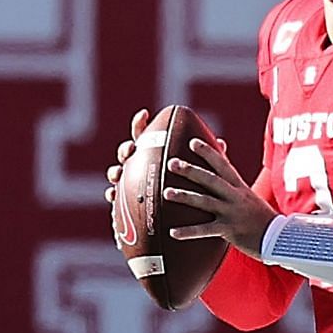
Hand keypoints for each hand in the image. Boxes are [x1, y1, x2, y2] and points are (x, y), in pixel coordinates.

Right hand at [103, 108, 227, 205]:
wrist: (184, 219)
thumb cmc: (192, 191)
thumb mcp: (203, 175)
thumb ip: (207, 160)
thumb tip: (220, 143)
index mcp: (154, 156)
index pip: (145, 137)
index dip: (142, 124)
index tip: (145, 114)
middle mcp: (140, 168)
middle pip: (128, 154)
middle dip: (126, 149)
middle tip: (132, 149)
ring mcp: (132, 184)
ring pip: (117, 174)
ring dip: (115, 171)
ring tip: (118, 173)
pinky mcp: (129, 203)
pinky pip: (116, 200)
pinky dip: (112, 196)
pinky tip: (112, 196)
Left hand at [162, 135, 272, 257]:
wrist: (279, 238)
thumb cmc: (259, 215)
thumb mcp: (248, 193)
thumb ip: (231, 176)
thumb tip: (223, 152)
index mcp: (239, 187)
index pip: (223, 165)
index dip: (208, 153)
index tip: (192, 142)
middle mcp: (235, 197)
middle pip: (211, 180)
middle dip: (191, 171)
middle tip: (172, 163)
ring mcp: (232, 213)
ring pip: (206, 202)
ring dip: (186, 197)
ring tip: (167, 192)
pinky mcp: (229, 231)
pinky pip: (206, 230)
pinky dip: (189, 232)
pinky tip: (172, 232)